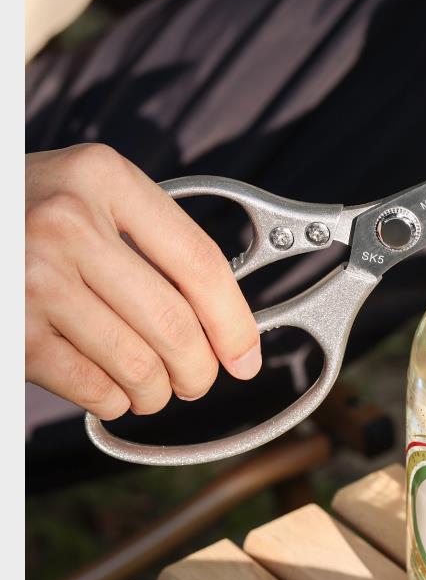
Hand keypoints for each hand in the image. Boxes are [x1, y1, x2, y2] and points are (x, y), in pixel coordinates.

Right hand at [26, 144, 261, 418]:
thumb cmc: (28, 214)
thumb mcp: (89, 196)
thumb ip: (151, 241)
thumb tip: (226, 320)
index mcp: (103, 178)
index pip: (199, 261)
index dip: (234, 321)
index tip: (247, 356)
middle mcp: (69, 222)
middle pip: (174, 323)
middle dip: (200, 370)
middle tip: (199, 380)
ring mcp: (33, 277)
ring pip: (139, 365)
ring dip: (157, 393)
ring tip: (152, 388)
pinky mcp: (13, 331)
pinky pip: (93, 387)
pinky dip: (114, 401)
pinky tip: (110, 389)